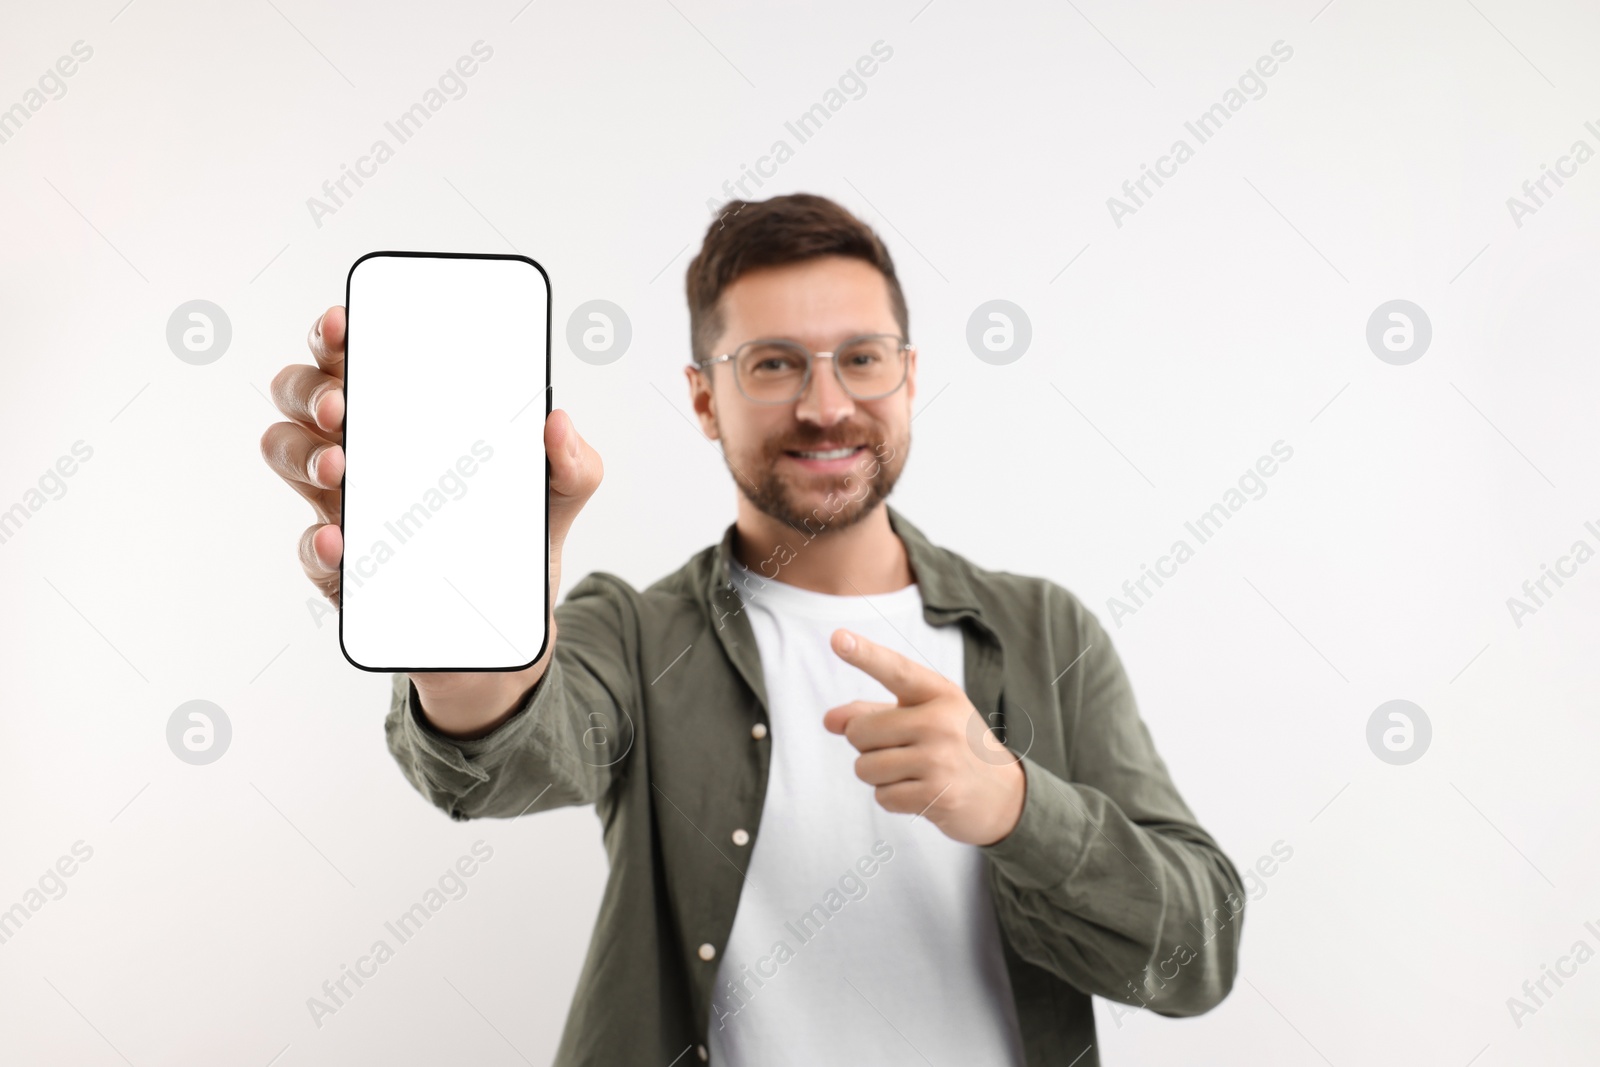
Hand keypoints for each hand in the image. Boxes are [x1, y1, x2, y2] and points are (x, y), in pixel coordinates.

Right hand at [260, 306, 603, 736]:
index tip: (344, 324)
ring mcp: (342, 507)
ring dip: (303, 453)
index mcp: (404, 415)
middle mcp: (361, 449)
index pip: (354, 357)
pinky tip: (339, 538)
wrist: (512, 627)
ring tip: (340, 465)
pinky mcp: (343, 570)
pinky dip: (318, 541)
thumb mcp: (560, 492)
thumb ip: (573, 459)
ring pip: (287, 455)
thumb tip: (559, 423)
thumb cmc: (518, 536)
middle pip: (300, 395)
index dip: (336, 334)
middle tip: (342, 404)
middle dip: (310, 389)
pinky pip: (311, 549)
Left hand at [822, 628, 1024, 845]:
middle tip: (902, 750)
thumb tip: (830, 720)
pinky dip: (893, 798)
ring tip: (913, 772)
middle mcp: (941, 720)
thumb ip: (873, 713)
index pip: (895, 670)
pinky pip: (882, 796)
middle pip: (860, 732)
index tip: (837, 638)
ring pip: (865, 767)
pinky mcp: (937, 795)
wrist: (1003, 794)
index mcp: (939, 692)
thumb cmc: (953, 746)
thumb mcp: (922, 717)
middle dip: (867, 746)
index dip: (864, 654)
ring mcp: (940, 758)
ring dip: (878, 776)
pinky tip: (921, 793)